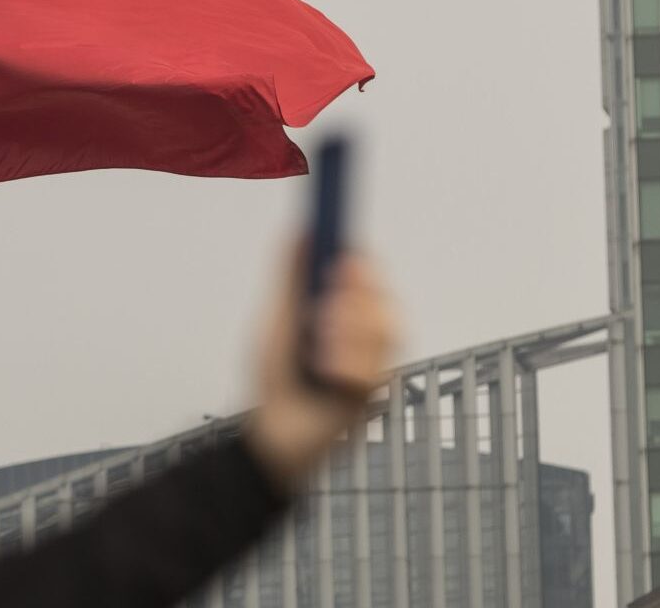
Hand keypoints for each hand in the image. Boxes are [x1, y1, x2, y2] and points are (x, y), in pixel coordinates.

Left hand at [244, 251, 397, 493]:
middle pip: (381, 297)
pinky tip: (326, 373)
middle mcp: (362, 330)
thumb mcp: (277, 318)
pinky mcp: (375, 387)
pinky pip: (375, 367)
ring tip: (318, 350)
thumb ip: (290, 276)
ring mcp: (373, 358)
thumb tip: (300, 228)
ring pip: (384, 328)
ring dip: (346, 336)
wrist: (274, 431)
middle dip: (352, 300)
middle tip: (322, 312)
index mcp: (341, 308)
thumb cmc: (275, 376)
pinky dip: (345, 367)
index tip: (344, 258)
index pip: (366, 273)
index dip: (361, 262)